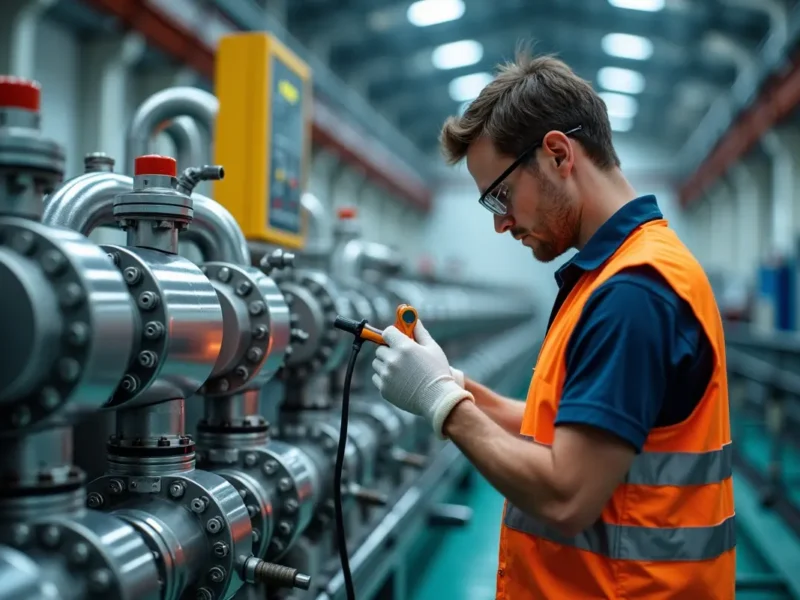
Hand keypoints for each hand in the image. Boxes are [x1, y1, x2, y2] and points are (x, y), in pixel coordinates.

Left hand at [372, 320, 473, 437]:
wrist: (437, 399)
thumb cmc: (437, 372)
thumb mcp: (432, 348)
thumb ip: (420, 332)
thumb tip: (414, 320)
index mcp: (404, 347)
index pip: (387, 332)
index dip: (392, 335)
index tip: (396, 339)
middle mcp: (392, 360)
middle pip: (380, 348)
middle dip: (389, 350)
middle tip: (402, 357)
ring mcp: (386, 375)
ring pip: (377, 363)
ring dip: (385, 364)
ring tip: (402, 371)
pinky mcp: (384, 389)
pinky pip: (377, 377)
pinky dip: (385, 378)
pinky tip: (399, 381)